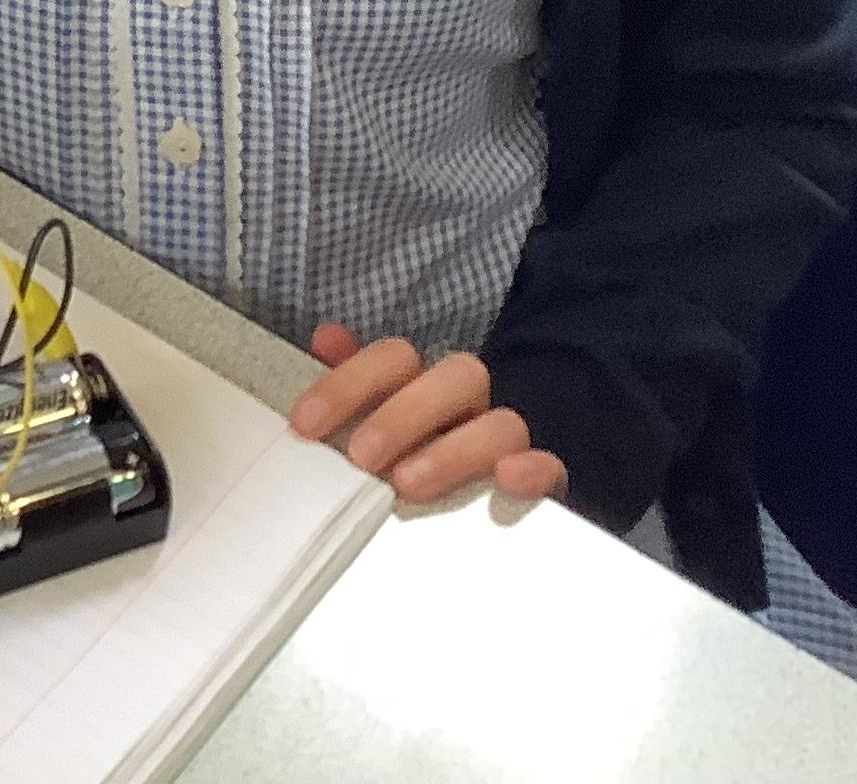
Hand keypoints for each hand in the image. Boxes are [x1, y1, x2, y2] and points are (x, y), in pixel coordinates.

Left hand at [289, 323, 567, 507]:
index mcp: (422, 383)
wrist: (458, 518)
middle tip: (360, 459)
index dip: (349, 383)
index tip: (305, 425)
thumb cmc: (397, 464)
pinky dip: (534, 469)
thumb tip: (326, 339)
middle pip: (458, 375)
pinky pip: (552, 467)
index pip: (395, 357)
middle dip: (403, 415)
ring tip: (408, 485)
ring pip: (503, 423)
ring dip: (455, 450)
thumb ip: (349, 384)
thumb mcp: (364, 425)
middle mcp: (468, 403)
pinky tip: (508, 479)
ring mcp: (505, 442)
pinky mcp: (538, 484)